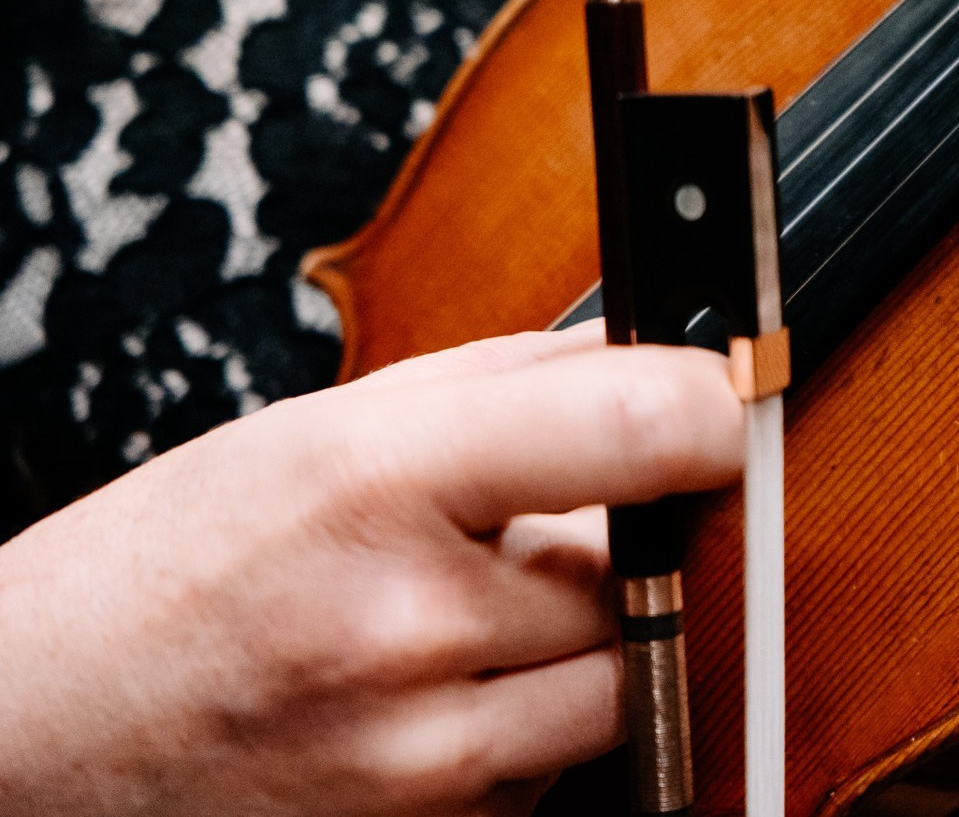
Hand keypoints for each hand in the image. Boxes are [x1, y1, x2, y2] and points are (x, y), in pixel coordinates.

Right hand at [0, 326, 741, 816]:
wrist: (35, 734)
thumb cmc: (175, 563)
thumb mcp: (323, 426)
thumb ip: (513, 385)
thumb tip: (669, 355)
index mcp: (378, 481)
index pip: (638, 427)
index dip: (708, 409)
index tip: (721, 404)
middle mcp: (407, 625)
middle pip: (639, 573)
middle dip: (605, 548)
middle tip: (513, 534)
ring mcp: (418, 756)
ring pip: (619, 682)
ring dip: (576, 646)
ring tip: (455, 619)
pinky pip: (556, 772)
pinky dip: (524, 730)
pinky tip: (424, 698)